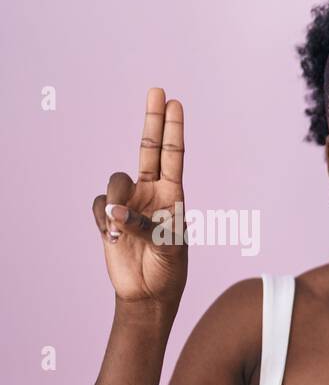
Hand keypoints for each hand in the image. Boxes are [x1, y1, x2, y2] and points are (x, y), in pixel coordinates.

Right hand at [92, 87, 187, 309]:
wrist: (149, 293)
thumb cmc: (169, 268)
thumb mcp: (168, 246)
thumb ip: (144, 224)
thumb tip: (115, 211)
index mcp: (173, 195)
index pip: (172, 155)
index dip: (172, 129)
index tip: (174, 103)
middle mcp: (150, 193)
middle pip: (147, 149)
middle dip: (152, 120)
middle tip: (157, 90)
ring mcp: (128, 202)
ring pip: (114, 182)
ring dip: (116, 203)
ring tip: (120, 228)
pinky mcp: (107, 216)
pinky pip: (98, 205)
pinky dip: (103, 219)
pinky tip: (111, 235)